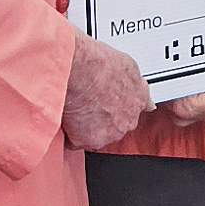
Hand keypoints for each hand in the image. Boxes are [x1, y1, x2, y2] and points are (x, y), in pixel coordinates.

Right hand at [64, 32, 149, 147]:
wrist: (83, 73)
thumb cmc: (100, 64)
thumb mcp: (126, 64)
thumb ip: (131, 79)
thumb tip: (130, 79)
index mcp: (138, 98)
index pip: (136, 108)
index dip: (122, 106)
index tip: (113, 103)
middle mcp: (128, 120)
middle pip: (115, 125)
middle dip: (102, 116)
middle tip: (87, 100)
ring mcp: (110, 133)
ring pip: (96, 134)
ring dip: (86, 125)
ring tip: (75, 106)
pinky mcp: (89, 141)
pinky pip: (75, 141)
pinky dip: (69, 133)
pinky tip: (65, 117)